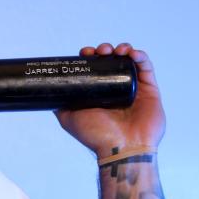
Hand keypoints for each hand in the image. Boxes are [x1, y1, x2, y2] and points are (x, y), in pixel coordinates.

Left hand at [55, 42, 164, 158]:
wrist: (120, 148)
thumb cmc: (96, 136)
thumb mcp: (70, 119)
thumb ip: (60, 106)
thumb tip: (47, 93)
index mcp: (99, 93)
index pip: (95, 69)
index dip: (91, 57)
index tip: (85, 52)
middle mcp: (116, 89)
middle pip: (112, 62)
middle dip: (105, 51)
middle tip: (101, 51)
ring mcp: (133, 89)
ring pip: (129, 62)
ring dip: (123, 50)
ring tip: (117, 50)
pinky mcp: (150, 91)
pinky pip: (147, 69)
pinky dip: (141, 57)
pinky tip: (132, 53)